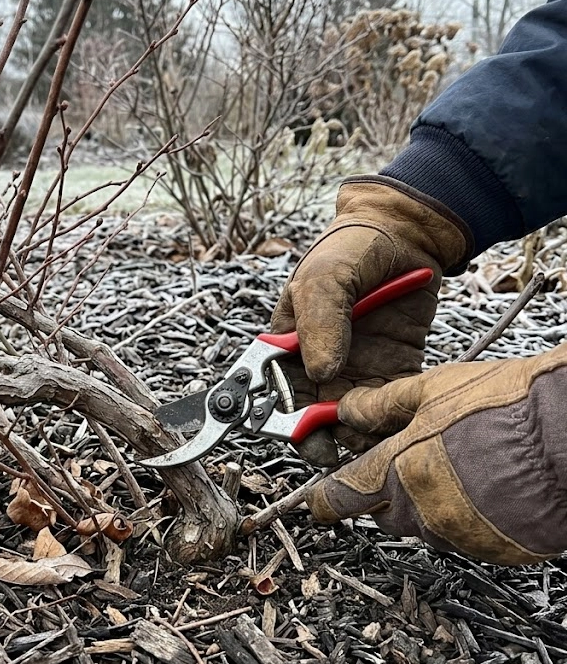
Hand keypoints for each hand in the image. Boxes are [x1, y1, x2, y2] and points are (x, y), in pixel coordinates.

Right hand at [270, 175, 469, 464]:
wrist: (407, 234)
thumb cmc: (351, 248)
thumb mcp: (324, 277)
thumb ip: (319, 322)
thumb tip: (320, 372)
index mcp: (286, 344)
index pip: (272, 389)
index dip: (277, 416)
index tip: (293, 430)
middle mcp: (316, 363)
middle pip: (307, 415)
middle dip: (316, 437)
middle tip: (330, 446)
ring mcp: (355, 371)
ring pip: (347, 420)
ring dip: (354, 435)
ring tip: (366, 438)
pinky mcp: (393, 372)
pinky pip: (387, 407)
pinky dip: (389, 422)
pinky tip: (393, 425)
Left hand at [306, 345, 566, 564]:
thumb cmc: (509, 406)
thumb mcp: (432, 390)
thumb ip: (381, 405)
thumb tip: (347, 410)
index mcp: (398, 472)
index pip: (341, 498)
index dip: (325, 499)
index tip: (319, 500)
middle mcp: (424, 512)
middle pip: (384, 510)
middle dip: (387, 488)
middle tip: (412, 455)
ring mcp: (462, 536)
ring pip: (425, 523)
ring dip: (428, 500)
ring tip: (462, 461)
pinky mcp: (497, 551)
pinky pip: (465, 536)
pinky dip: (466, 515)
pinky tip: (487, 484)